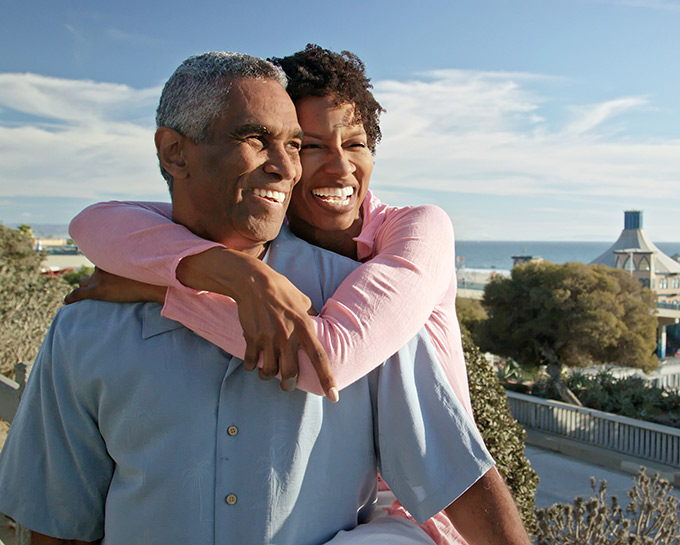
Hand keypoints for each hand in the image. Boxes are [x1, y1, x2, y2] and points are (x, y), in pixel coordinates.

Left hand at [64, 267, 166, 304]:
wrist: (154, 284)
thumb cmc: (157, 276)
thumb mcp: (150, 265)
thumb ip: (146, 262)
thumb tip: (160, 260)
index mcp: (115, 257)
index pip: (104, 262)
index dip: (105, 269)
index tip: (108, 273)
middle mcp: (105, 265)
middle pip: (94, 273)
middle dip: (95, 278)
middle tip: (101, 285)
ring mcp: (99, 278)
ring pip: (85, 283)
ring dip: (85, 288)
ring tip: (85, 293)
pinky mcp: (97, 291)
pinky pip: (78, 294)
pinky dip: (71, 298)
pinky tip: (67, 302)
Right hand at [176, 248, 337, 400]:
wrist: (253, 281)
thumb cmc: (282, 290)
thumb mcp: (304, 301)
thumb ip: (312, 317)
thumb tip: (322, 326)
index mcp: (304, 328)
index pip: (319, 358)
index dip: (328, 379)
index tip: (334, 397)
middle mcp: (287, 336)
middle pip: (290, 374)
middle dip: (289, 384)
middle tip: (287, 384)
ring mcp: (268, 338)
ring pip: (269, 372)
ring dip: (269, 375)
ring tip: (269, 372)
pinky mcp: (251, 338)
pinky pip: (252, 363)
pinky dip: (253, 366)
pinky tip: (254, 362)